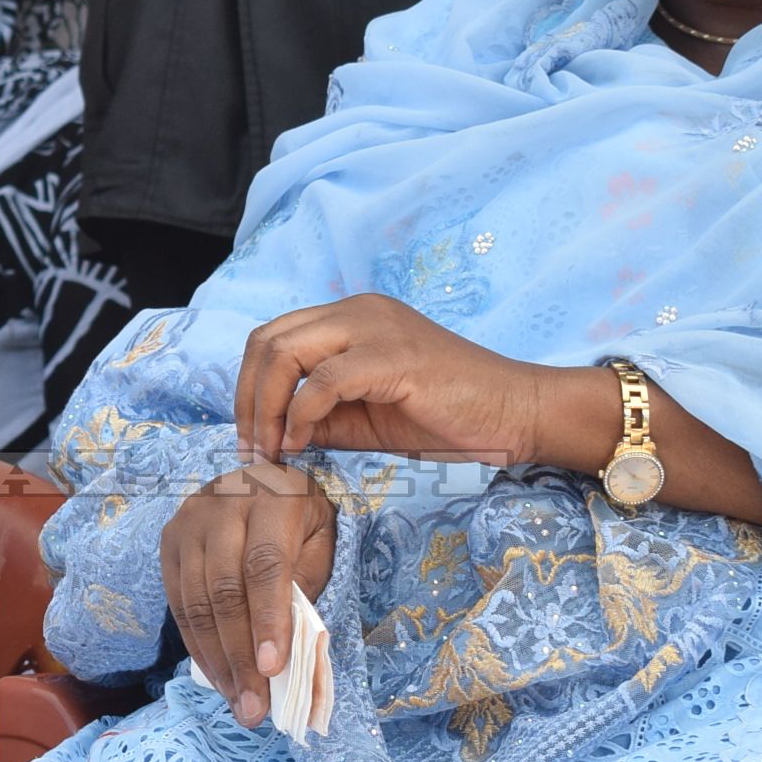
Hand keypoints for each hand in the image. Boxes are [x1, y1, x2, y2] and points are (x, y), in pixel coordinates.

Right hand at [162, 460, 336, 727]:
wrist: (259, 477)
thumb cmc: (301, 516)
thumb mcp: (320, 538)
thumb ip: (305, 582)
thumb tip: (285, 648)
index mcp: (272, 498)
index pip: (264, 565)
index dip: (268, 619)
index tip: (273, 670)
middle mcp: (222, 505)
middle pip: (225, 591)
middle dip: (240, 657)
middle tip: (254, 709)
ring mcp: (188, 522)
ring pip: (196, 603)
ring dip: (217, 662)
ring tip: (239, 704)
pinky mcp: (169, 542)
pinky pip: (178, 605)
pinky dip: (198, 647)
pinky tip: (218, 677)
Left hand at [238, 294, 543, 466]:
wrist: (514, 412)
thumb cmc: (446, 415)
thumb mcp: (365, 416)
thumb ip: (319, 416)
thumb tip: (271, 434)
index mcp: (350, 317)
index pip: (273, 337)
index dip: (248, 388)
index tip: (251, 437)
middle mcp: (358, 311)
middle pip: (268, 340)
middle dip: (247, 398)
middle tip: (252, 449)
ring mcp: (376, 327)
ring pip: (286, 352)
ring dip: (265, 407)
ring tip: (273, 450)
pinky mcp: (393, 356)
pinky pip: (323, 379)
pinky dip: (300, 413)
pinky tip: (303, 441)